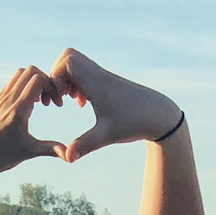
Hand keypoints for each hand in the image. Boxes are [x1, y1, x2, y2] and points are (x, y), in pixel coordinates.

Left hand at [0, 66, 64, 206]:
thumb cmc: (2, 158)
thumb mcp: (29, 152)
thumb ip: (51, 149)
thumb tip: (70, 156)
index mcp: (18, 110)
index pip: (37, 79)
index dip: (51, 86)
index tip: (55, 103)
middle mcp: (7, 100)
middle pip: (29, 71)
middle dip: (44, 80)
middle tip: (49, 100)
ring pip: (18, 75)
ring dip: (32, 82)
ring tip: (39, 102)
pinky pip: (10, 84)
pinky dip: (22, 87)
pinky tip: (26, 106)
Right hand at [50, 49, 182, 162]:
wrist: (160, 115)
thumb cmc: (134, 123)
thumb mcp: (107, 136)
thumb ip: (84, 145)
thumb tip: (66, 158)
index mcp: (96, 82)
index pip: (67, 62)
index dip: (56, 78)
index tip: (61, 101)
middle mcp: (99, 75)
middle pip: (68, 56)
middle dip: (57, 75)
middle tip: (62, 97)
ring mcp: (103, 77)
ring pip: (76, 63)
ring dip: (67, 80)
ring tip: (71, 101)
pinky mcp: (108, 83)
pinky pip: (86, 72)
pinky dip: (78, 83)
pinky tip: (84, 102)